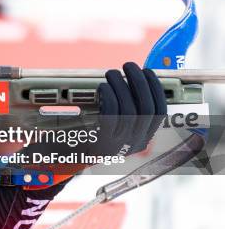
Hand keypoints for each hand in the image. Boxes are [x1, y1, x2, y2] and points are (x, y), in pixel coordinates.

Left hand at [20, 62, 166, 187]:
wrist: (68, 163)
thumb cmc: (90, 139)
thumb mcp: (115, 129)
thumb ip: (126, 110)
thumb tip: (134, 80)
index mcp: (142, 139)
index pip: (159, 112)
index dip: (156, 89)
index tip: (148, 72)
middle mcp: (135, 143)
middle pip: (146, 107)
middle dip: (139, 82)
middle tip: (129, 66)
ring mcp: (120, 144)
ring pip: (129, 109)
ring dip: (121, 85)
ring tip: (112, 73)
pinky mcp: (103, 143)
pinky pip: (111, 115)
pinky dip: (109, 96)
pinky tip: (103, 87)